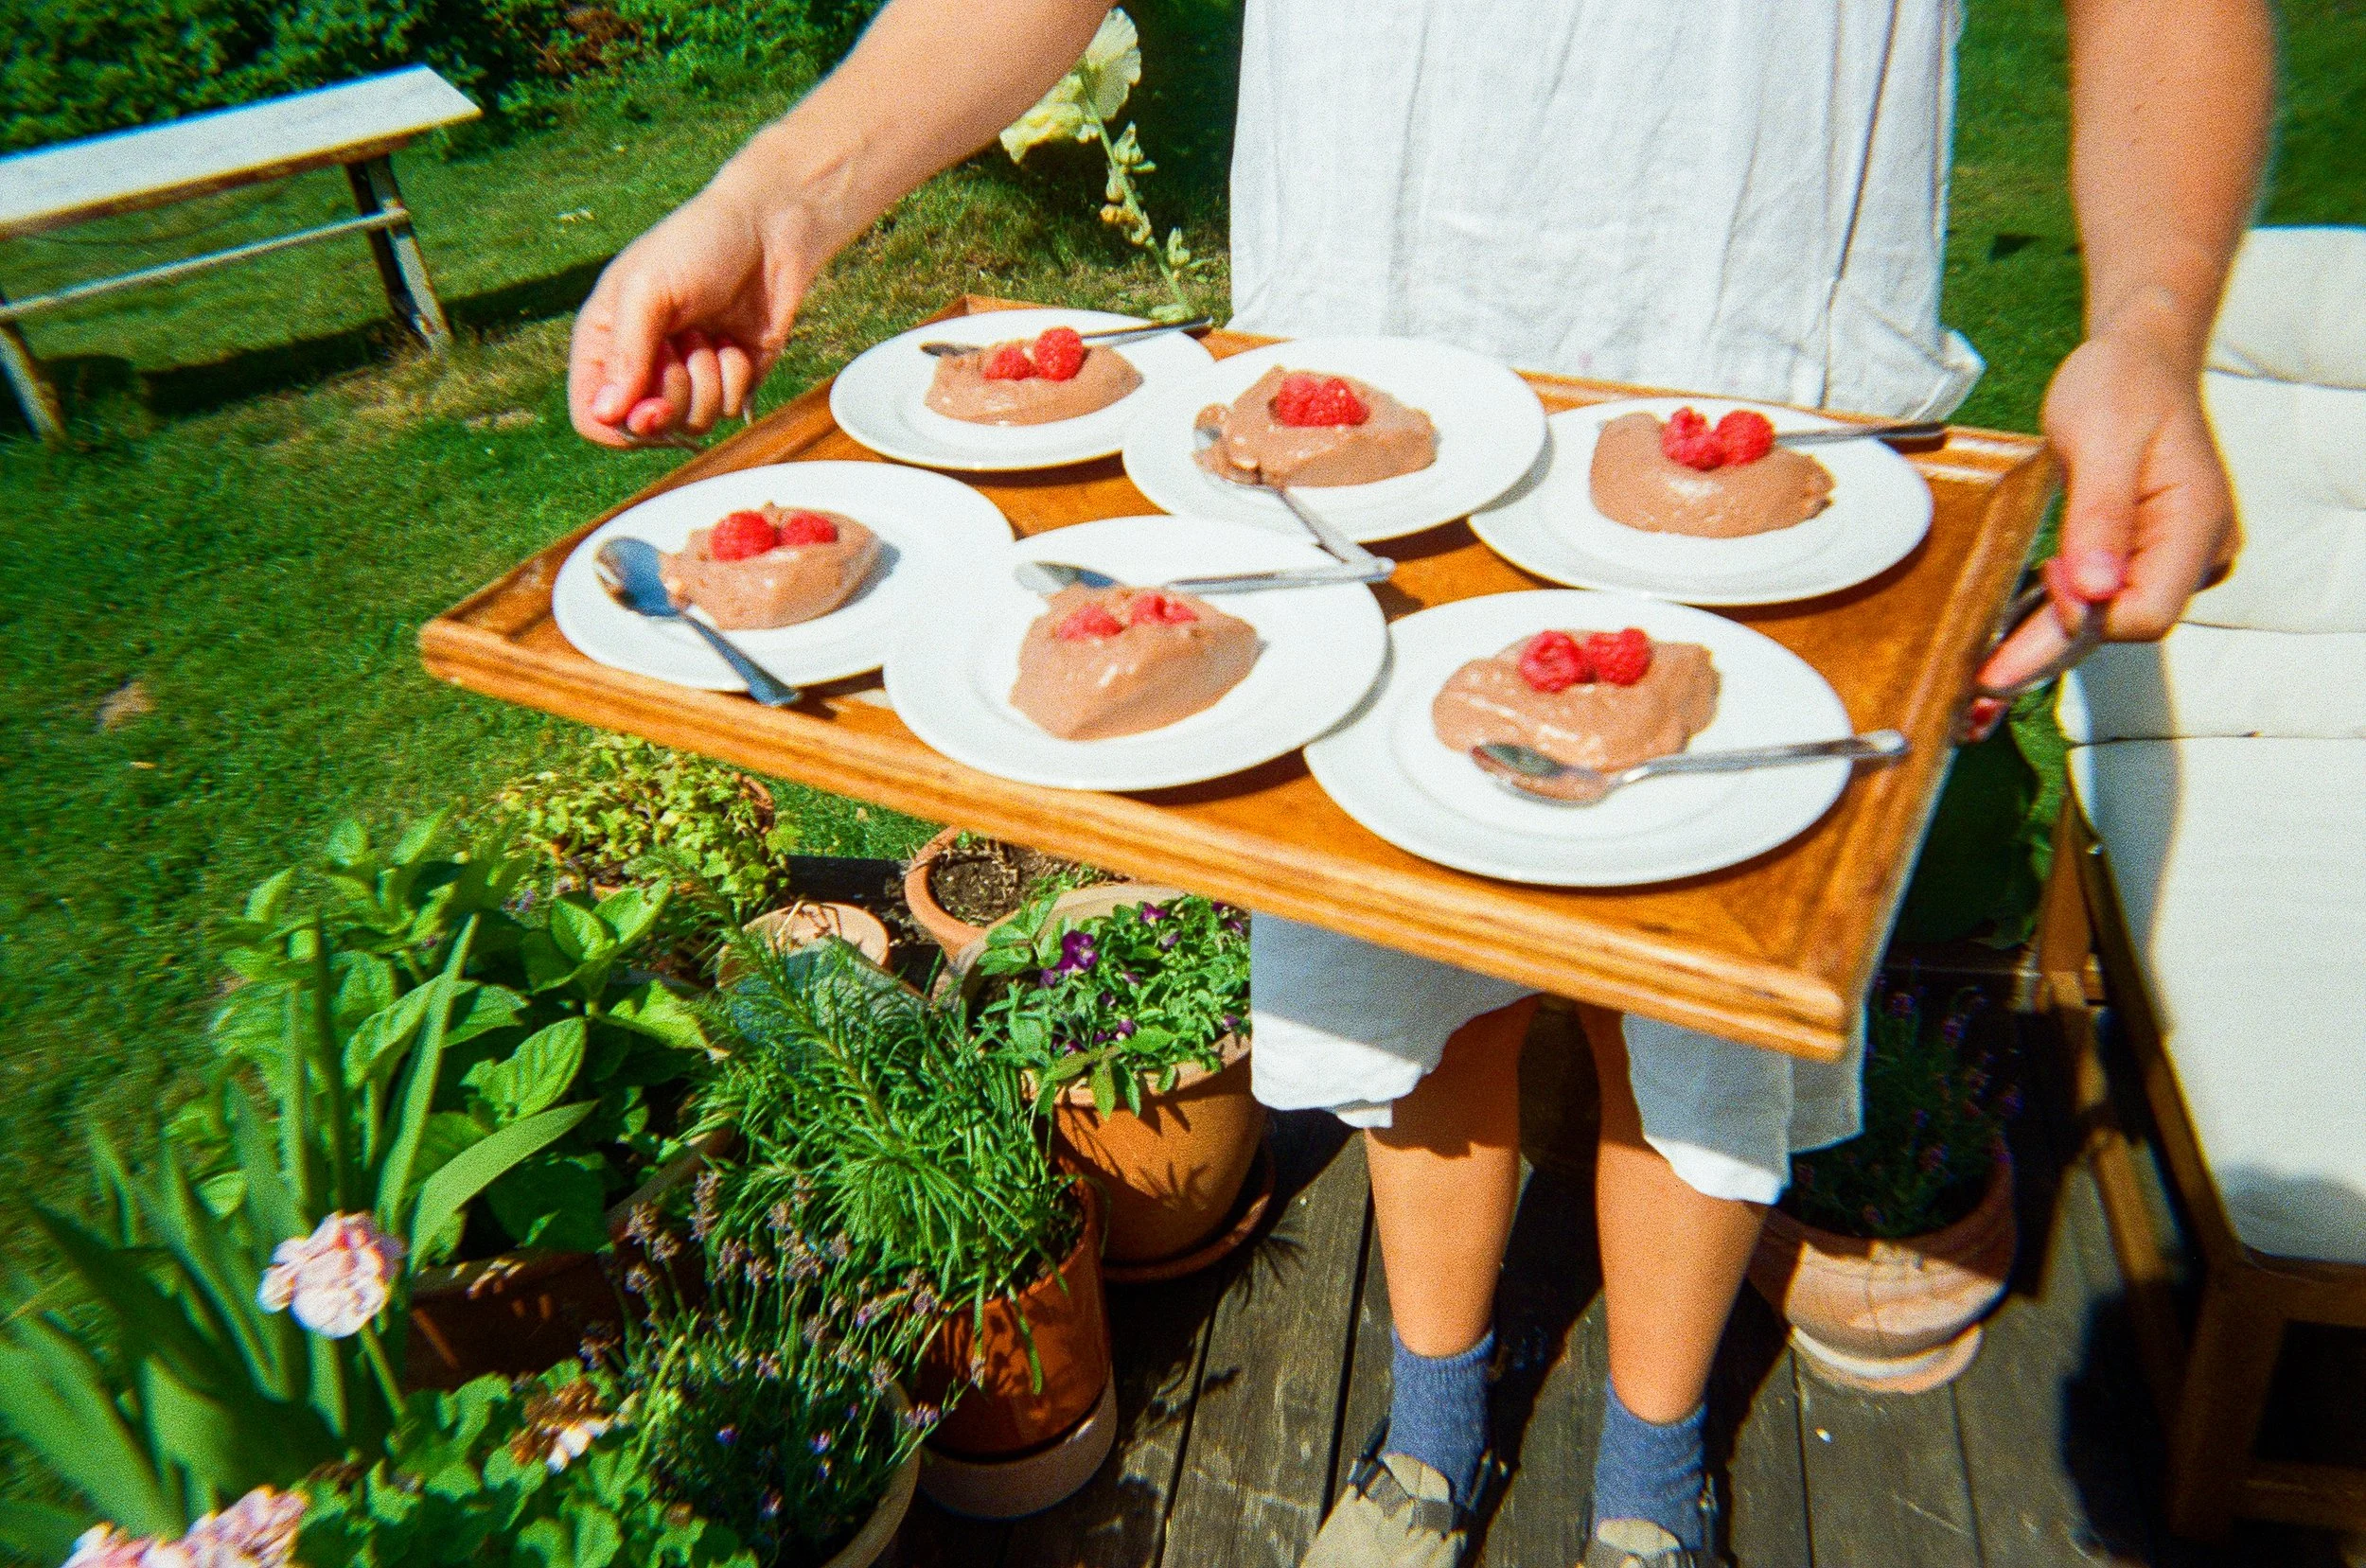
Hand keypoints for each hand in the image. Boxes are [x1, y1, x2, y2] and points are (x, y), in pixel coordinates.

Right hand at [567, 185, 813, 447]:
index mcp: (605, 343)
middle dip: (676, 391)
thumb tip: (606, 414)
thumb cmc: (698, 244)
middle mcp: (643, 367)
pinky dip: (737, 376)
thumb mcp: (648, 289)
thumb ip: (626, 353)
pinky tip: (734, 339)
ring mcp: (688, 378)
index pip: (593, 418)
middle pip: (648, 430)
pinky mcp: (729, 382)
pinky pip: (730, 411)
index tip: (652, 405)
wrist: (768, 231)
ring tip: (710, 332)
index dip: (622, 425)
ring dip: (710, 379)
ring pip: (694, 425)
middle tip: (687, 341)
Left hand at [1963, 325, 2237, 739]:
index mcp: (2197, 524)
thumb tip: (2096, 590)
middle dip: (2053, 648)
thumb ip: (2100, 516)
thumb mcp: (2101, 441)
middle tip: (1982, 678)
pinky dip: (2060, 615)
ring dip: (2051, 639)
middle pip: (2125, 625)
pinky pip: (2104, 599)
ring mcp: (2175, 557)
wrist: (2137, 359)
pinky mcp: (2145, 555)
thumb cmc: (2121, 387)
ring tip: (1988, 664)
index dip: (2086, 617)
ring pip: (2111, 619)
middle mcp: (2197, 551)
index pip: (2146, 611)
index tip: (2036, 596)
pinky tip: (2015, 630)